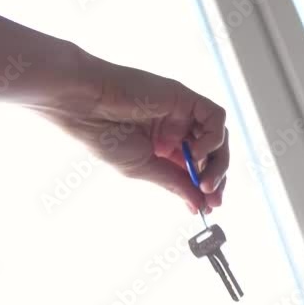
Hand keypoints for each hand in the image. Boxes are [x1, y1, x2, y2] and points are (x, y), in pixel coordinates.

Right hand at [37, 50, 228, 212]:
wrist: (85, 106)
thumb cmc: (105, 136)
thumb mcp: (144, 168)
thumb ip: (175, 183)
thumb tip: (200, 205)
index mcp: (166, 147)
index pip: (199, 168)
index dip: (207, 188)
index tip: (208, 207)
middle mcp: (178, 128)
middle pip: (213, 154)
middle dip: (217, 178)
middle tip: (211, 198)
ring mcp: (183, 112)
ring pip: (219, 137)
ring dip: (218, 162)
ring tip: (203, 181)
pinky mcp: (185, 97)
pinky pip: (215, 117)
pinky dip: (213, 137)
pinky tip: (195, 153)